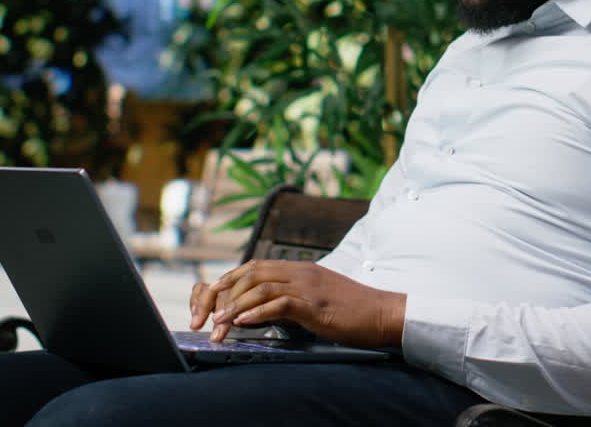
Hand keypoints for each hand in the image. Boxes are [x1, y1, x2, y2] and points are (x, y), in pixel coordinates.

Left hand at [189, 260, 405, 348]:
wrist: (383, 313)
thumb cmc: (353, 311)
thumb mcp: (319, 299)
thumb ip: (294, 299)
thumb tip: (265, 309)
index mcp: (300, 269)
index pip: (256, 266)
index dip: (230, 279)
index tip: (212, 296)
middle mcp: (301, 272)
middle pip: (251, 273)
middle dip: (225, 293)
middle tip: (207, 315)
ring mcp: (308, 286)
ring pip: (260, 287)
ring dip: (235, 307)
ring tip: (219, 324)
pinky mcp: (315, 304)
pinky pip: (279, 303)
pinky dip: (257, 312)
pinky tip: (244, 323)